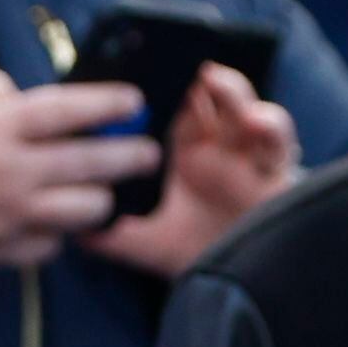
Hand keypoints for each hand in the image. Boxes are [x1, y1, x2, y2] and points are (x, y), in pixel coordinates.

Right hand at [0, 66, 155, 270]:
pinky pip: (50, 245)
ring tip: (105, 192)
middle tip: (147, 153)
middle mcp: (13, 171)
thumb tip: (30, 103)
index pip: (71, 112)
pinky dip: (57, 233)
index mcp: (0, 127)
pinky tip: (56, 221)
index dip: (109, 105)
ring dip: (100, 199)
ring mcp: (10, 214)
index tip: (135, 102)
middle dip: (130, 156)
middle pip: (91, 164)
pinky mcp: (1, 248)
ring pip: (83, 212)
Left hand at [82, 63, 301, 281]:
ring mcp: (244, 156)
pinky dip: (270, 126)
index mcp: (178, 149)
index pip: (168, 105)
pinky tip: (256, 122)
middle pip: (207, 95)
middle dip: (192, 74)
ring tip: (212, 79)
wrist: (231, 285)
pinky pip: (279, 144)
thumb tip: (68, 224)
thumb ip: (107, 230)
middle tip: (174, 60)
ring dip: (231, 90)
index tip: (138, 63)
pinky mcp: (274, 174)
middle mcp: (213, 146)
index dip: (159, 84)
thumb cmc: (185, 251)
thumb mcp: (138, 240)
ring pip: (244, 107)